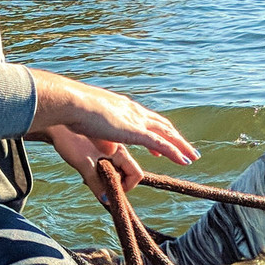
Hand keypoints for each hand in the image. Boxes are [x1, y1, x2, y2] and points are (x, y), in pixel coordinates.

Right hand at [27, 69, 198, 166]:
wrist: (72, 103)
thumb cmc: (73, 112)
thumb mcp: (89, 125)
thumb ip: (100, 137)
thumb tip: (106, 149)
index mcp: (122, 107)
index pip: (145, 119)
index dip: (156, 130)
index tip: (163, 141)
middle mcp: (133, 111)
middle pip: (161, 125)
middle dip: (175, 138)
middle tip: (186, 149)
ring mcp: (136, 120)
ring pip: (167, 134)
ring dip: (181, 146)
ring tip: (192, 157)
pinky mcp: (135, 131)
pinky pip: (161, 143)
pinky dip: (174, 152)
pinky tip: (185, 161)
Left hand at [37, 125, 142, 199]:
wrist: (57, 113)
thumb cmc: (68, 138)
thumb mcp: (82, 163)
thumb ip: (95, 182)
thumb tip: (107, 201)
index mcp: (119, 150)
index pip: (136, 173)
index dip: (127, 186)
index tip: (110, 190)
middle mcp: (118, 144)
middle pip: (130, 168)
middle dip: (122, 181)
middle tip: (105, 187)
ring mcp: (109, 140)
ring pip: (120, 162)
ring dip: (113, 173)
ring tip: (95, 178)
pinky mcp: (99, 138)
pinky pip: (110, 154)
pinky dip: (106, 164)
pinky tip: (91, 164)